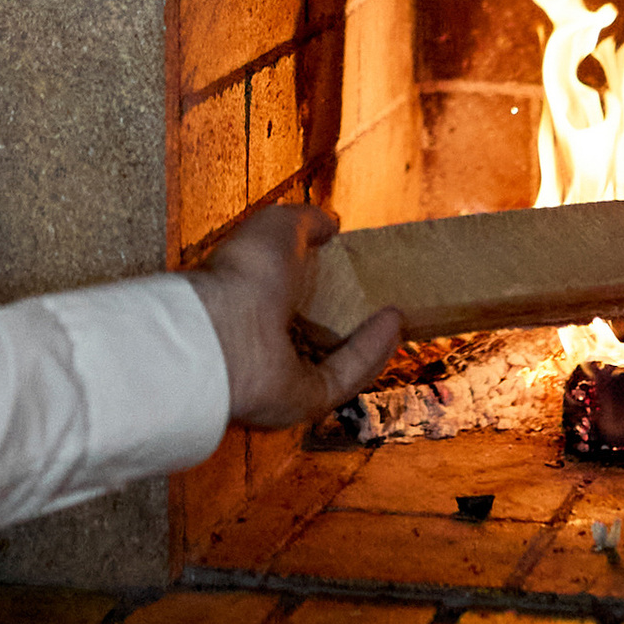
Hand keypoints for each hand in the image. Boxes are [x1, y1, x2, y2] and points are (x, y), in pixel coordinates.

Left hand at [187, 201, 405, 429]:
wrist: (225, 331)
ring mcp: (282, 374)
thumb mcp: (278, 227)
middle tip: (381, 296)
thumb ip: (307, 222)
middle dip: (348, 317)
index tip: (353, 268)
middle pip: (313, 333)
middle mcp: (262, 339)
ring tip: (397, 309)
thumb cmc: (242, 274)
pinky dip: (371, 351)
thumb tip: (331, 224)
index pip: (288, 294)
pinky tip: (393, 322)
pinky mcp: (305, 401)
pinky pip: (345, 376)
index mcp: (248, 298)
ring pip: (335, 361)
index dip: (322, 282)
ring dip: (369, 337)